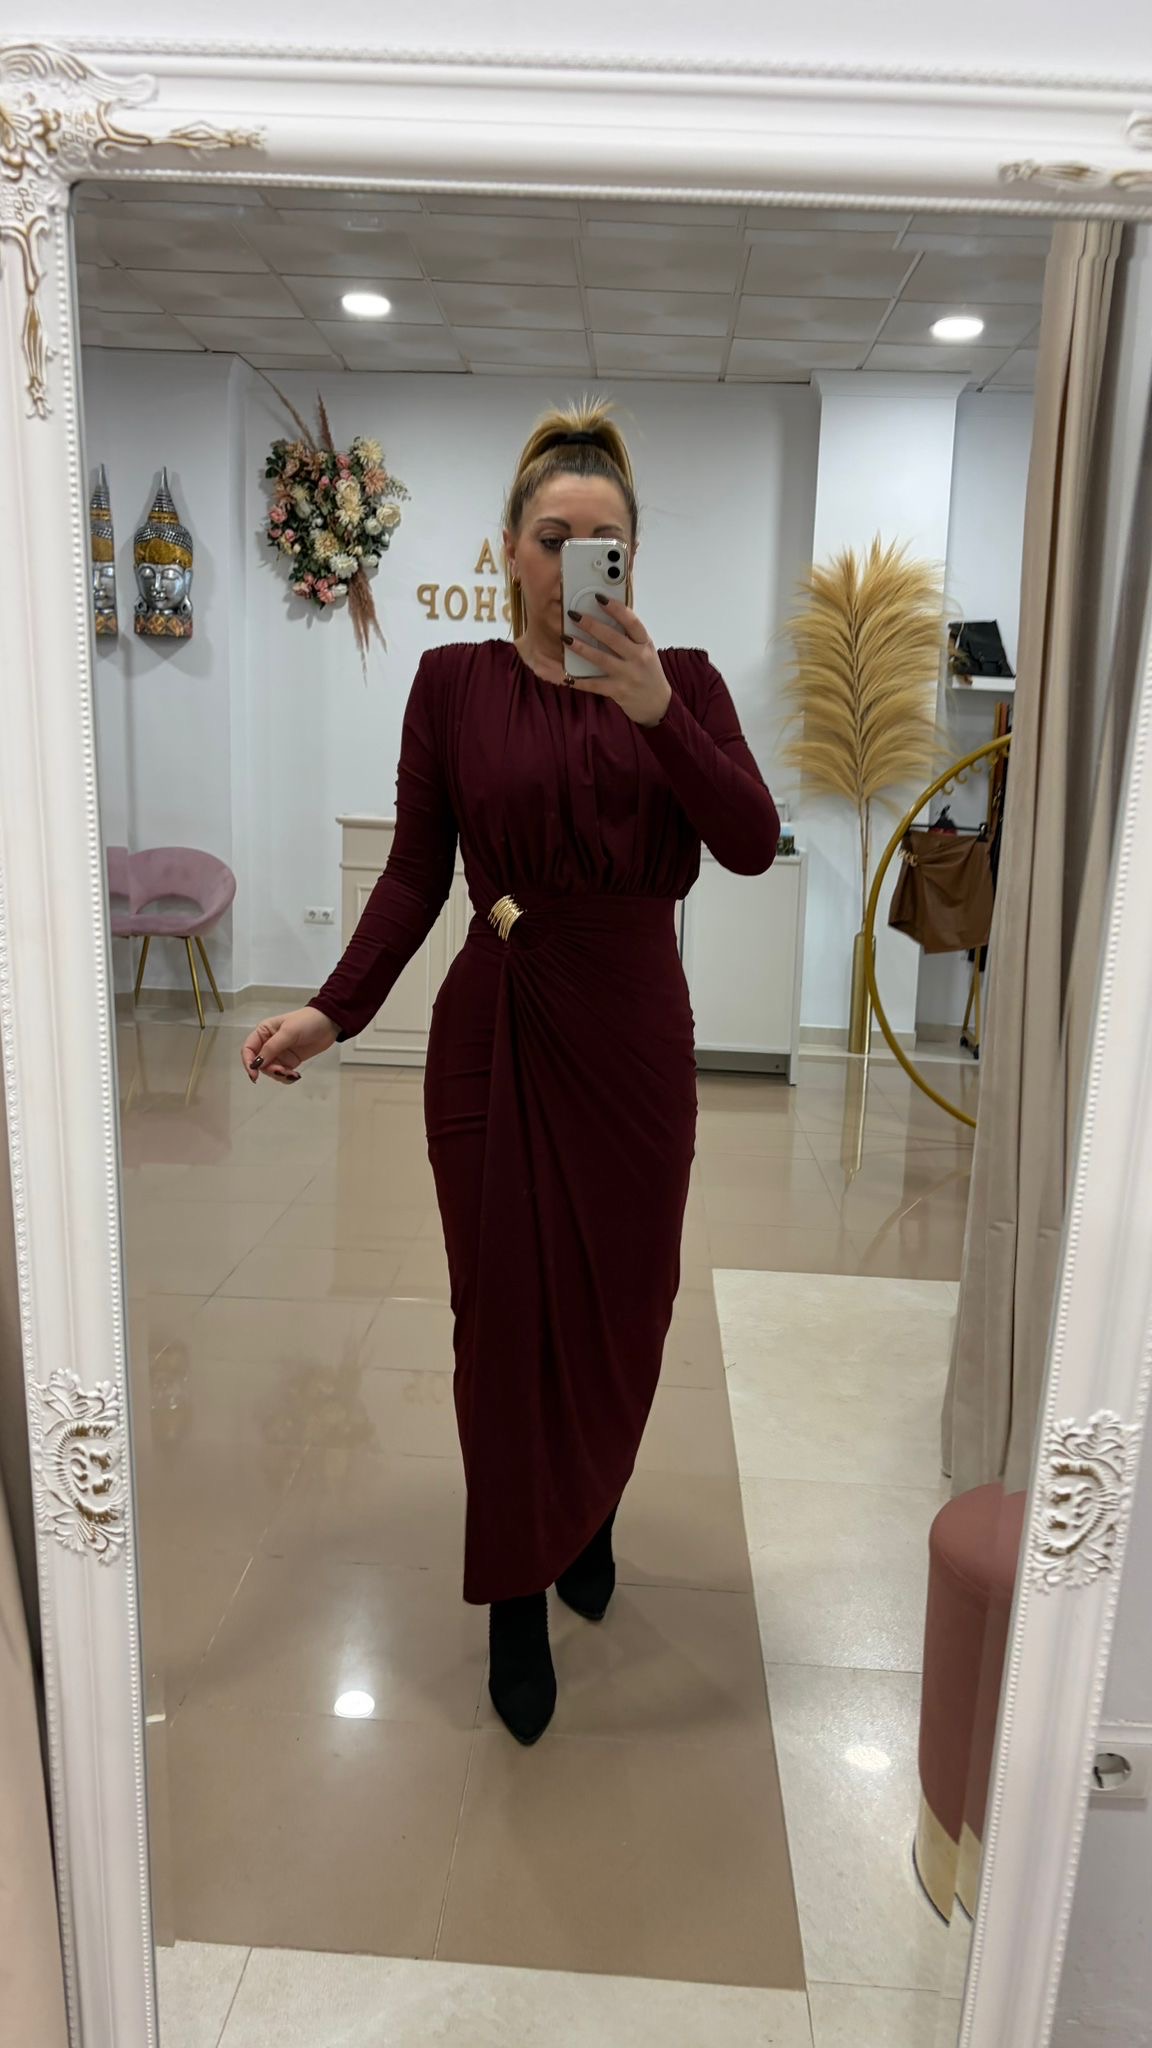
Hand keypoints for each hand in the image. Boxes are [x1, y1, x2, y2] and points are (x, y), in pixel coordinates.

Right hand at [241, 1005, 336, 1084]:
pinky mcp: (290, 1061)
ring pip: (270, 1070)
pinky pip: (282, 1073)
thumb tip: (257, 1063)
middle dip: (269, 1070)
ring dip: (279, 1075)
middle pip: (259, 1063)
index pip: (248, 1049)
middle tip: (282, 1071)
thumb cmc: (307, 1021)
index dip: (248, 1062)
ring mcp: (279, 1053)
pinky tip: (296, 1075)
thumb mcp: (288, 1032)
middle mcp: (268, 1043)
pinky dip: (287, 1077)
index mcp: (264, 1032)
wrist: (329, 1023)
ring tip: (292, 1074)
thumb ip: (272, 1047)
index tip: (254, 1075)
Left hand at [561, 596, 672, 727]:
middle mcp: (638, 658)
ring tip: (566, 638)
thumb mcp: (645, 651)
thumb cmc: (648, 672)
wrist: (657, 703)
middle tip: (574, 615)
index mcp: (645, 644)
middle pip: (612, 638)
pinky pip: (594, 684)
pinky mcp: (618, 691)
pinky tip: (566, 674)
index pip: (632, 622)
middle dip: (591, 625)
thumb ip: (629, 637)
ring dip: (581, 648)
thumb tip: (605, 617)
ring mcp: (628, 675)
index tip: (600, 598)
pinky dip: (579, 680)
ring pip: (601, 659)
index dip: (616, 608)